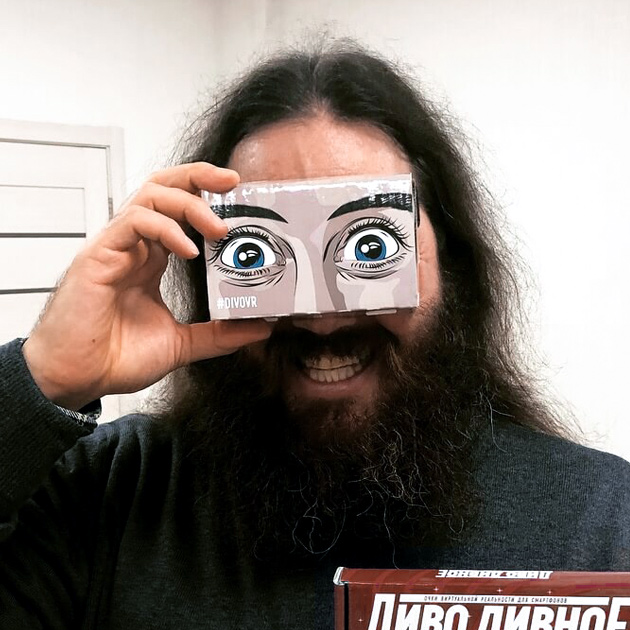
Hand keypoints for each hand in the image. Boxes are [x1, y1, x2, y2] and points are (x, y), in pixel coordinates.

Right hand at [22, 163, 270, 410]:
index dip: (207, 197)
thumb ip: (220, 334)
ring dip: (189, 203)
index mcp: (151, 259)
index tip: (240, 199)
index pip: (178, 210)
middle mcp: (134, 246)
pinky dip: (165, 229)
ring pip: (150, 196)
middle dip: (199, 177)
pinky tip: (188, 251)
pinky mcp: (99, 256)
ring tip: (218, 227)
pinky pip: (133, 222)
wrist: (77, 380)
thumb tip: (261, 327)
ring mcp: (116, 248)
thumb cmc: (116, 357)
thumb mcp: (181, 343)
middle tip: (233, 183)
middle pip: (164, 188)